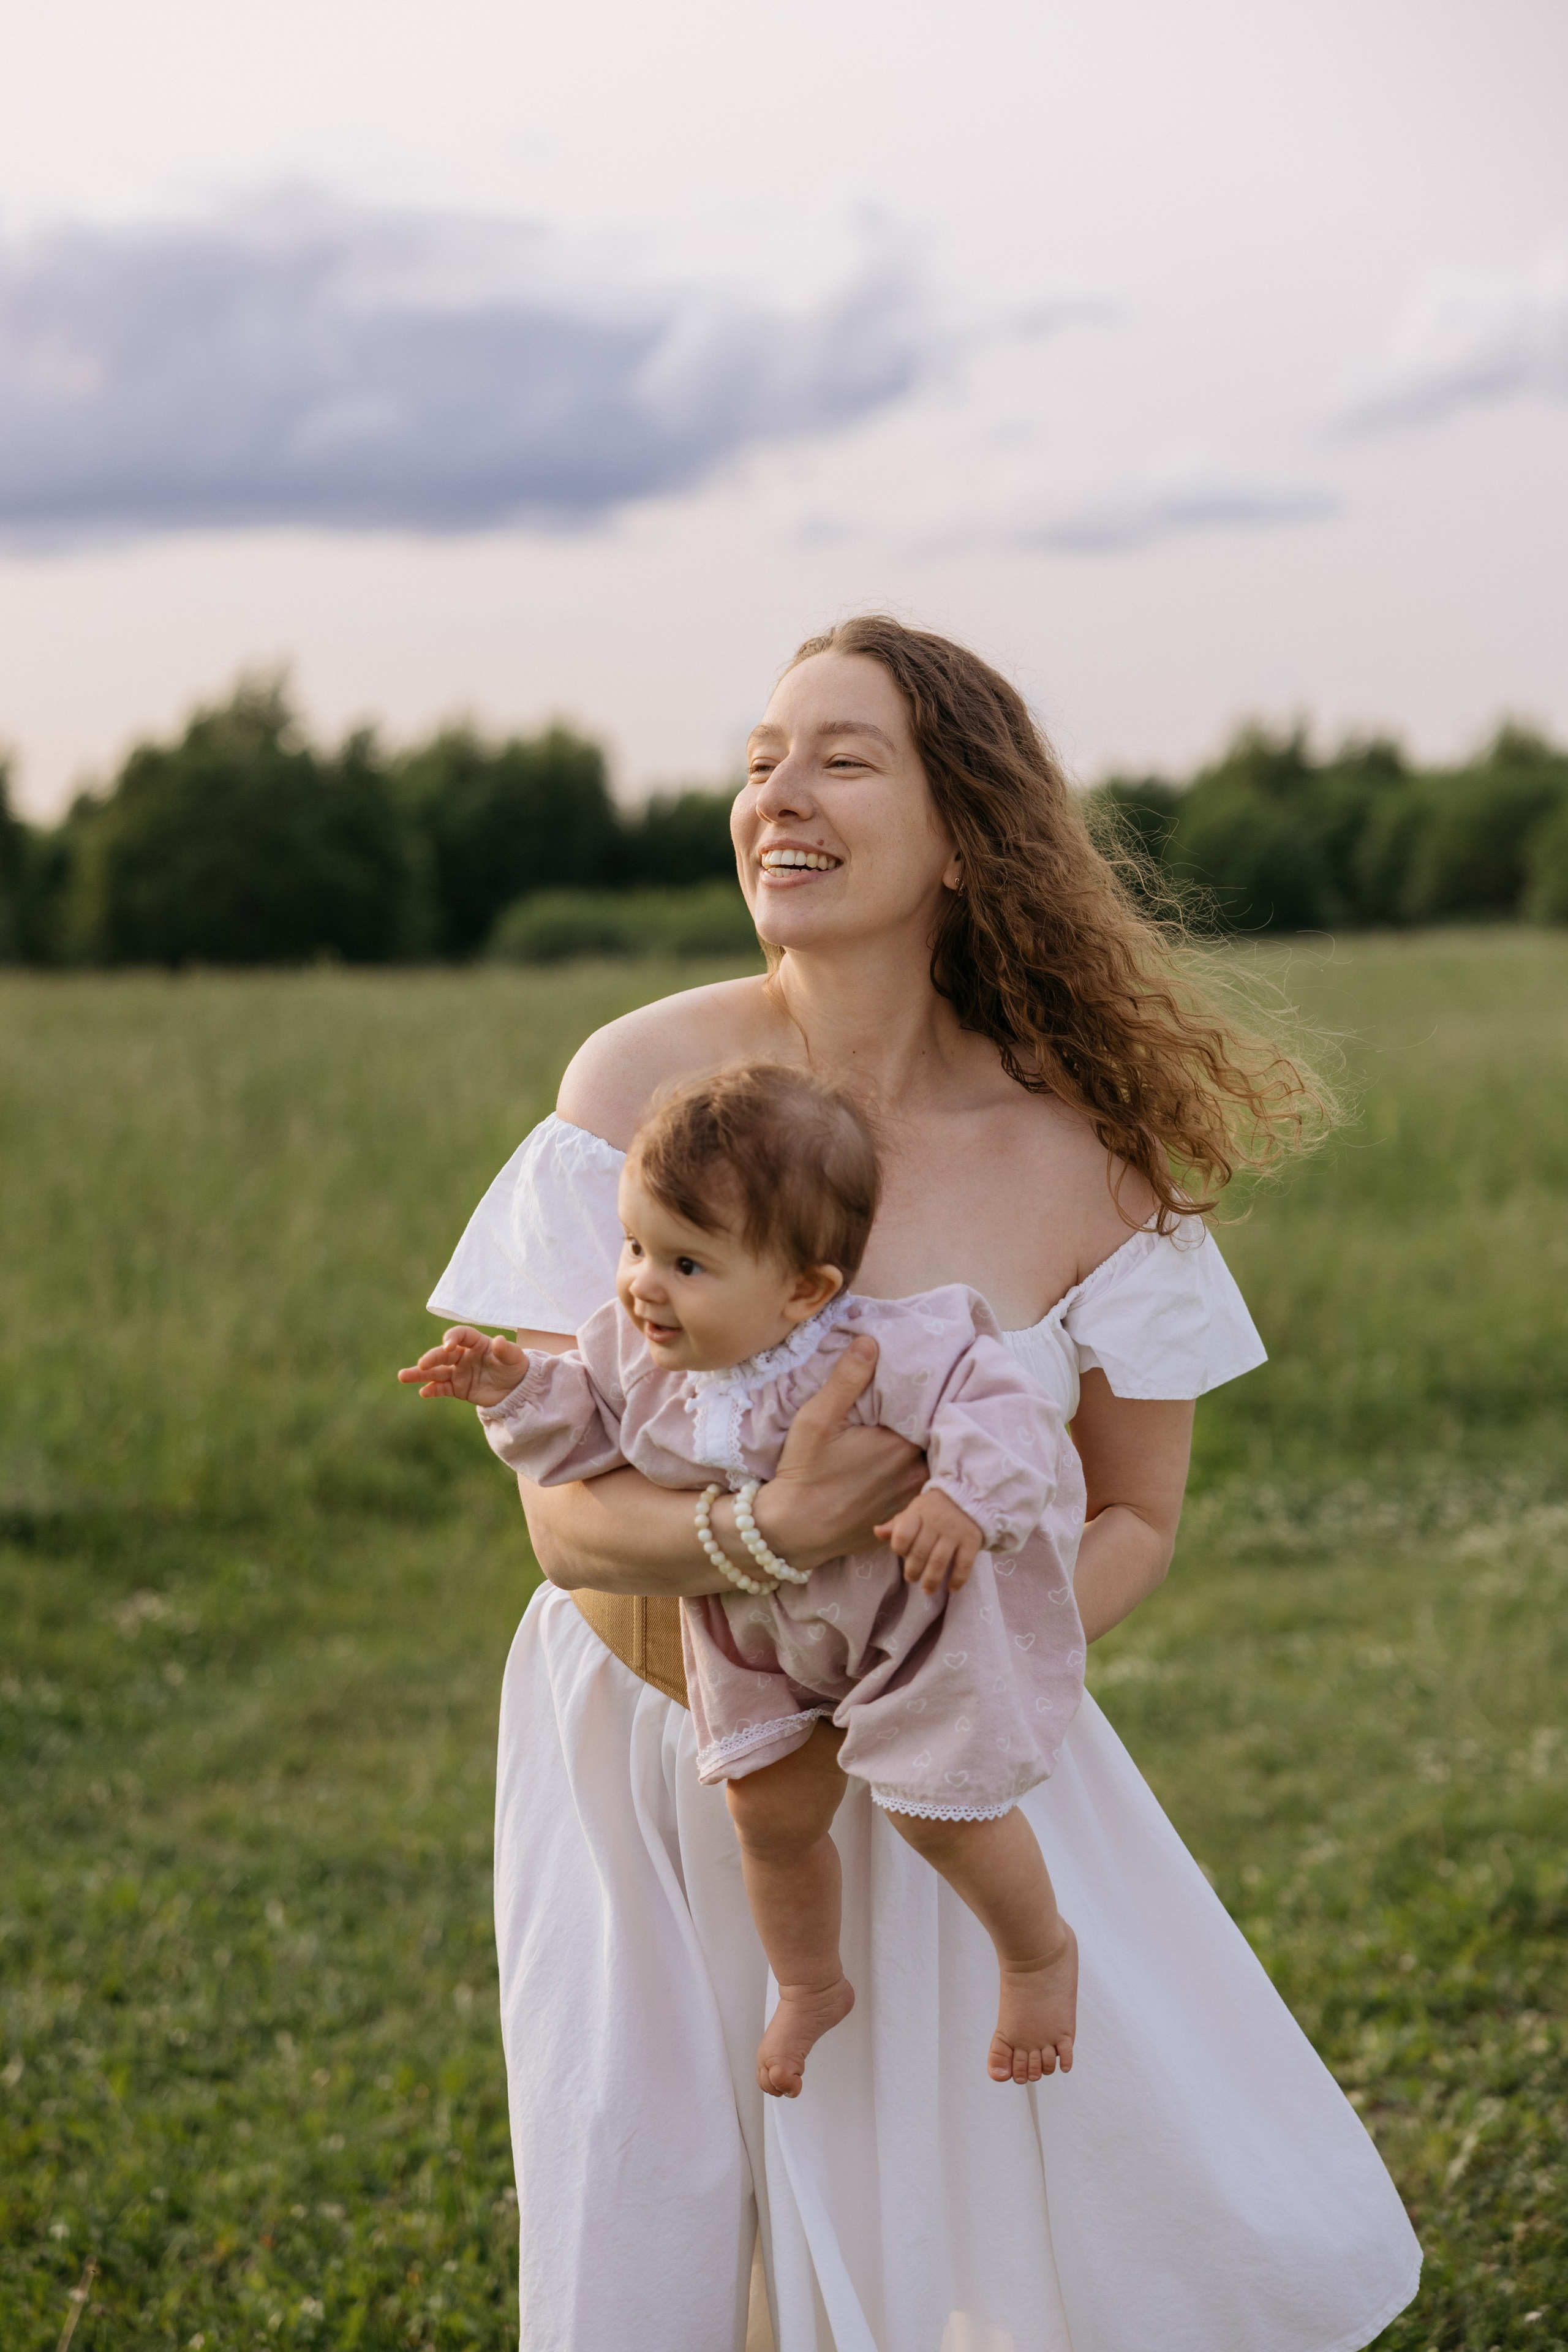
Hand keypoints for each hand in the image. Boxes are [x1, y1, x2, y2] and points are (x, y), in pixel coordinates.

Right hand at [397, 1325, 527, 1406]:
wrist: (517, 1390)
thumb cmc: (516, 1368)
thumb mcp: (515, 1358)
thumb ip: (506, 1350)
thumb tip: (499, 1340)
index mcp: (476, 1343)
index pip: (460, 1335)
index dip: (453, 1338)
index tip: (449, 1345)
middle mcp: (463, 1355)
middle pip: (442, 1354)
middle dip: (431, 1358)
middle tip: (422, 1364)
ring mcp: (458, 1372)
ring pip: (436, 1371)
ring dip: (420, 1374)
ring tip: (402, 1376)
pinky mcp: (457, 1388)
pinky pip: (442, 1388)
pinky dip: (432, 1390)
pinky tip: (423, 1392)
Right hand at [749, 1336, 926, 1572]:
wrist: (792, 1531)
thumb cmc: (803, 1473)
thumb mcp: (817, 1419)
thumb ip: (846, 1379)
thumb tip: (870, 1342)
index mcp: (904, 1447)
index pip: (933, 1413)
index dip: (930, 1399)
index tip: (924, 1386)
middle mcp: (918, 1475)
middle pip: (935, 1440)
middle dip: (929, 1424)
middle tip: (918, 1407)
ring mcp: (914, 1502)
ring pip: (930, 1466)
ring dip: (924, 1452)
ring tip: (910, 1436)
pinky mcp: (904, 1519)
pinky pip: (923, 1494)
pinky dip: (916, 1480)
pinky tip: (898, 1471)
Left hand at [875, 1486, 983, 1594]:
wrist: (967, 1498)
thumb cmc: (933, 1510)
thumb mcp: (913, 1512)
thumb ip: (896, 1525)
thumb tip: (877, 1532)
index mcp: (918, 1513)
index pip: (903, 1534)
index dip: (899, 1548)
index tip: (901, 1554)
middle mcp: (936, 1523)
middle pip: (920, 1553)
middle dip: (913, 1571)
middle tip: (912, 1578)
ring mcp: (955, 1533)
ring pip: (939, 1562)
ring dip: (931, 1580)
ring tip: (927, 1590)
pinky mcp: (971, 1541)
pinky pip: (963, 1565)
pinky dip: (957, 1580)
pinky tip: (951, 1588)